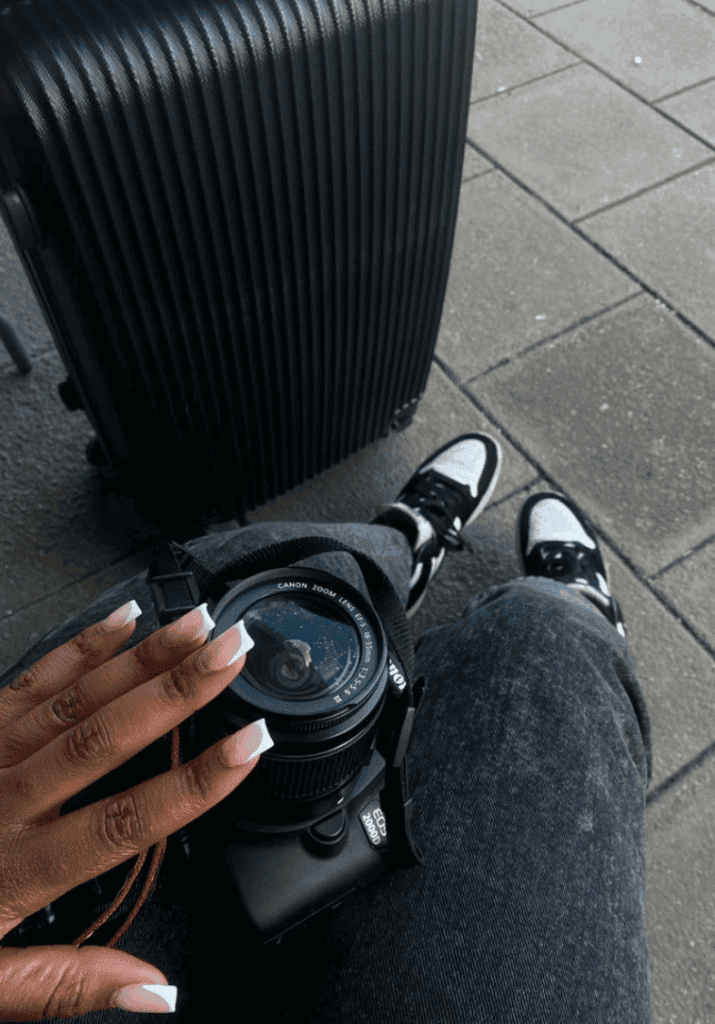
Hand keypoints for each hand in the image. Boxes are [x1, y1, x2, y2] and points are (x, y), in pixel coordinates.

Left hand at [0, 601, 261, 1019]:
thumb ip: (69, 984)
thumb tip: (154, 988)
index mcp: (15, 869)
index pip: (122, 821)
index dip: (194, 784)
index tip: (250, 747)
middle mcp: (6, 798)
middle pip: (102, 737)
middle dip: (176, 691)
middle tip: (232, 653)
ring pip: (74, 696)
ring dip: (140, 657)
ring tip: (197, 626)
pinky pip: (35, 676)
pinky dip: (82, 646)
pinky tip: (123, 618)